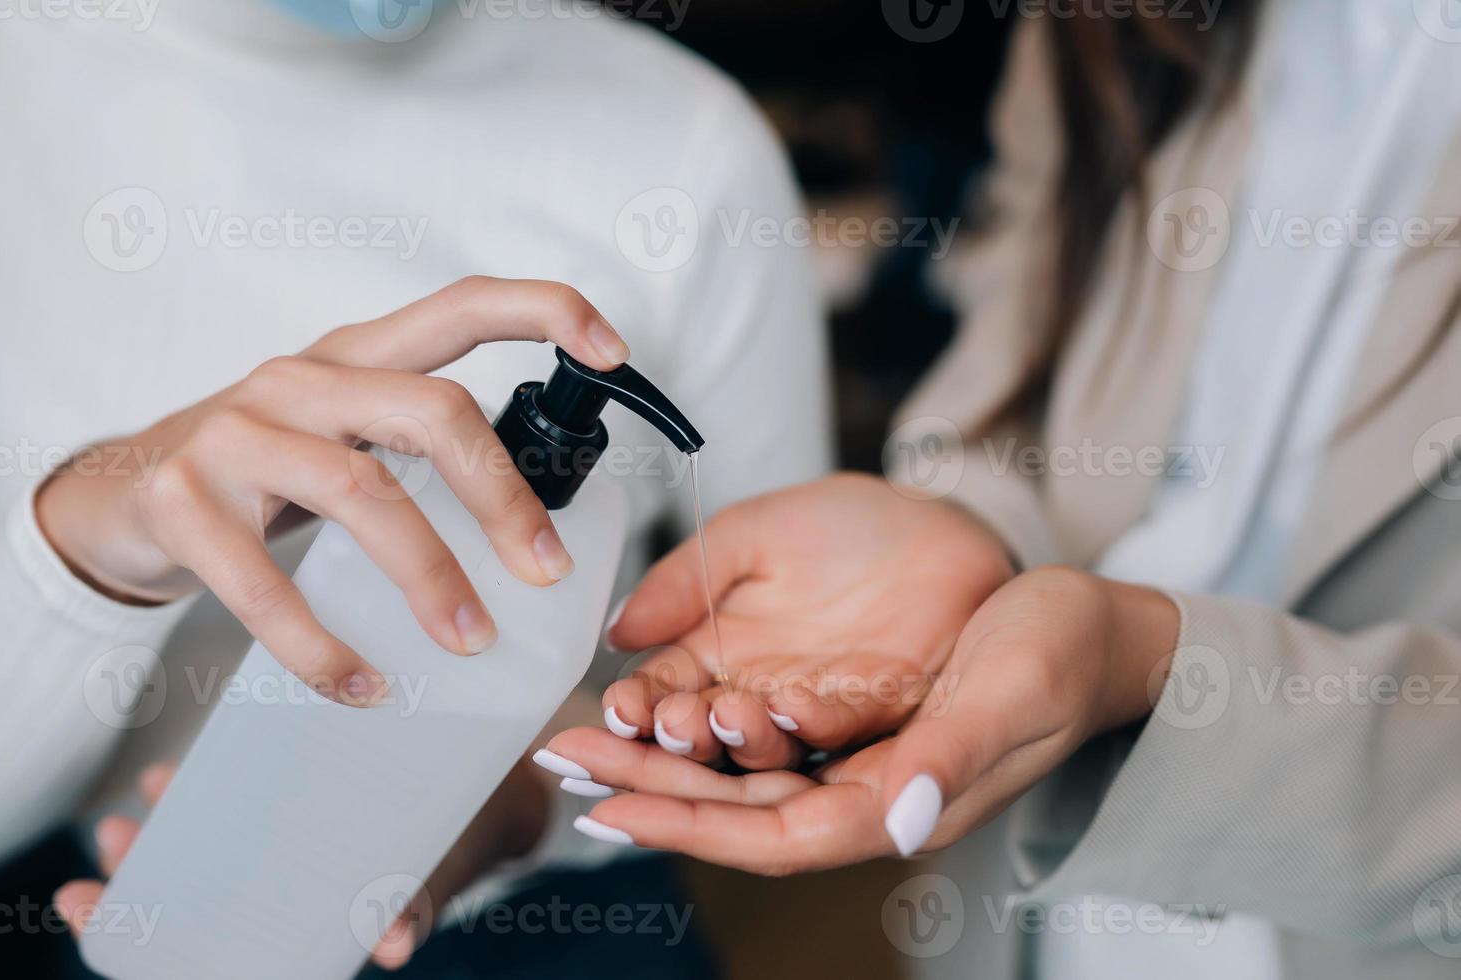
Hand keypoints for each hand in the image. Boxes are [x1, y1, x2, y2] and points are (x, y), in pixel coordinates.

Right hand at [37, 277, 630, 704]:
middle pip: (432, 411)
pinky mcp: (182, 502)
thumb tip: (531, 526)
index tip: (612, 352)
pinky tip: (361, 684)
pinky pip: (266, 585)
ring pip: (361, 492)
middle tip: (546, 572)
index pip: (459, 307)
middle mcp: (300, 380)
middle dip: (504, 496)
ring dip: (430, 575)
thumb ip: (417, 456)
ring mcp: (235, 434)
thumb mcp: (340, 439)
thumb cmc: (259, 474)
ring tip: (470, 641)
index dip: (542, 312)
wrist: (117, 499)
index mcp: (354, 358)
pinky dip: (321, 646)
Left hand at [53, 761, 550, 969]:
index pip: (211, 936)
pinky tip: (197, 757)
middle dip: (142, 871)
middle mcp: (289, 881)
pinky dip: (215, 779)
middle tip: (107, 846)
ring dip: (172, 823)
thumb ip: (413, 906)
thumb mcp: (438, 873)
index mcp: (308, 914)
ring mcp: (294, 838)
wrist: (502, 798)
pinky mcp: (308, 796)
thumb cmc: (465, 842)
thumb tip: (391, 947)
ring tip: (146, 790)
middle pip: (197, 890)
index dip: (139, 930)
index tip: (86, 905)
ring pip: (213, 843)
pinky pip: (249, 794)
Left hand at [543, 567, 1177, 873]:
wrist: (1092, 630)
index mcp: (903, 802)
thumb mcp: (1013, 694)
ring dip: (666, 764)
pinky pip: (767, 748)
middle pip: (739, 814)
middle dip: (650, 791)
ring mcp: (863, 768)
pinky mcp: (859, 732)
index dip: (691, 825)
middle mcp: (872, 797)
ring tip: (591, 742)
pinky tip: (665, 716)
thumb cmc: (1059, 655)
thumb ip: (955, 757)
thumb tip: (898, 821)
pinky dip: (709, 736)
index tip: (610, 806)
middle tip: (564, 764)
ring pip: (744, 782)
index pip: (776, 834)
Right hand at [597, 473, 1014, 769]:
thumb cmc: (845, 525)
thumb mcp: (751, 533)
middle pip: (707, 734)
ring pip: (771, 741)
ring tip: (722, 714)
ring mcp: (820, 706)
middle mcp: (762, 692)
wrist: (936, 518)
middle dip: (681, 736)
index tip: (621, 708)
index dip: (639, 704)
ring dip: (742, 737)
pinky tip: (790, 706)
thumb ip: (687, 576)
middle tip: (667, 723)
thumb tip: (619, 629)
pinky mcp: (881, 706)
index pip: (665, 690)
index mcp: (720, 652)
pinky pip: (846, 723)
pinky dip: (816, 721)